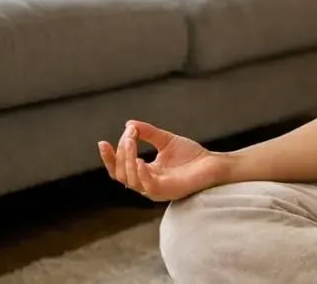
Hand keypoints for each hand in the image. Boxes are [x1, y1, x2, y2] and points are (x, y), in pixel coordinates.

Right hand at [97, 120, 227, 201]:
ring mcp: (156, 190)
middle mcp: (147, 184)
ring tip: (131, 141)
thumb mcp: (165, 140)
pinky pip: (148, 186)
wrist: (214, 164)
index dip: (109, 158)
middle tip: (128, 136)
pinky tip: (140, 160)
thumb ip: (148, 133)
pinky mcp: (167, 192)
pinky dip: (141, 174)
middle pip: (121, 173)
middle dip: (121, 153)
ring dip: (128, 159)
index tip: (102, 142)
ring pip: (131, 179)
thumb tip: (129, 124)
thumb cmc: (191, 155)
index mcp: (144, 174)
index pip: (119, 170)